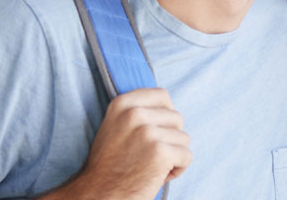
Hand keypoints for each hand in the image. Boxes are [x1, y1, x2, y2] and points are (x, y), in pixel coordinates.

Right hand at [42, 88, 190, 199]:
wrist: (99, 194)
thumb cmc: (110, 165)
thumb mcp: (115, 127)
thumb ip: (137, 111)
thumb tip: (167, 105)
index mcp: (122, 104)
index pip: (162, 95)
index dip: (165, 114)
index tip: (157, 130)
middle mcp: (134, 114)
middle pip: (176, 118)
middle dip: (169, 138)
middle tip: (149, 154)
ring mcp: (148, 132)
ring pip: (183, 138)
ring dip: (173, 155)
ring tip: (151, 165)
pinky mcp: (160, 152)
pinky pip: (187, 156)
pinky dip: (177, 169)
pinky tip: (157, 175)